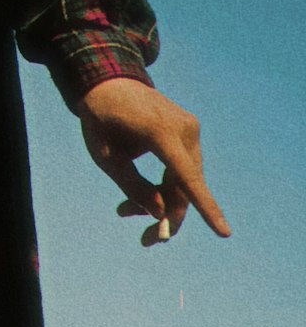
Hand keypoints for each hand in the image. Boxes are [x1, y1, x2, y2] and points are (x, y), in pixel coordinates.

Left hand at [77, 78, 230, 244]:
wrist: (110, 85)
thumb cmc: (102, 122)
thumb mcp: (107, 160)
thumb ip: (133, 187)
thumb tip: (160, 214)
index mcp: (161, 133)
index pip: (187, 178)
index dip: (205, 208)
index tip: (223, 233)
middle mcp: (184, 130)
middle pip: (186, 188)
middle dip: (167, 218)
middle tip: (145, 242)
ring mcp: (190, 130)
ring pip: (185, 183)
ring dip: (161, 204)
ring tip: (123, 212)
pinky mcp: (188, 134)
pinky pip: (182, 170)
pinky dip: (163, 188)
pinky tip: (134, 202)